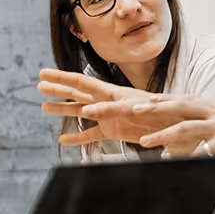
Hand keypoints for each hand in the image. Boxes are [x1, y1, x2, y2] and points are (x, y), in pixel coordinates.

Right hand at [38, 69, 156, 145]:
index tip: (43, 74)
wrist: (175, 125)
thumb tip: (86, 111)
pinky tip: (64, 139)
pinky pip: (90, 135)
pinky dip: (77, 138)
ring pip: (79, 112)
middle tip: (39, 86)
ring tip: (44, 108)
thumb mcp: (135, 109)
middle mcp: (106, 102)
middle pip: (76, 94)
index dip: (61, 77)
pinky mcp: (112, 132)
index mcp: (111, 92)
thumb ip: (110, 110)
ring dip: (62, 110)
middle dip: (58, 89)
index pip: (81, 82)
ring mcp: (107, 117)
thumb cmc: (160, 113)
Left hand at [134, 98, 214, 158]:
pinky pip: (209, 149)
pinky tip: (181, 162)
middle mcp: (213, 114)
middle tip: (130, 110)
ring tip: (144, 141)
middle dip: (153, 108)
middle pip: (177, 107)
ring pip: (187, 127)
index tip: (138, 99)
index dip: (159, 99)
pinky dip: (194, 155)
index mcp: (211, 108)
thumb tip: (186, 146)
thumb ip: (207, 130)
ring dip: (164, 134)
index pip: (180, 100)